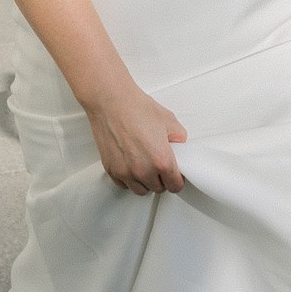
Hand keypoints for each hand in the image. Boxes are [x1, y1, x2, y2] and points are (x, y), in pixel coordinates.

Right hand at [85, 78, 187, 194]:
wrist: (111, 101)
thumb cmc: (137, 108)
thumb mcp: (169, 120)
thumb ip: (179, 138)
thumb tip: (178, 147)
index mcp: (161, 161)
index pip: (175, 186)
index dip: (177, 179)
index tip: (175, 174)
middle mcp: (143, 171)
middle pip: (158, 188)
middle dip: (161, 179)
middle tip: (159, 164)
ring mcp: (125, 172)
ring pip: (141, 190)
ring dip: (145, 182)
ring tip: (145, 166)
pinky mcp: (111, 170)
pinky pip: (124, 184)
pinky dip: (129, 179)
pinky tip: (131, 165)